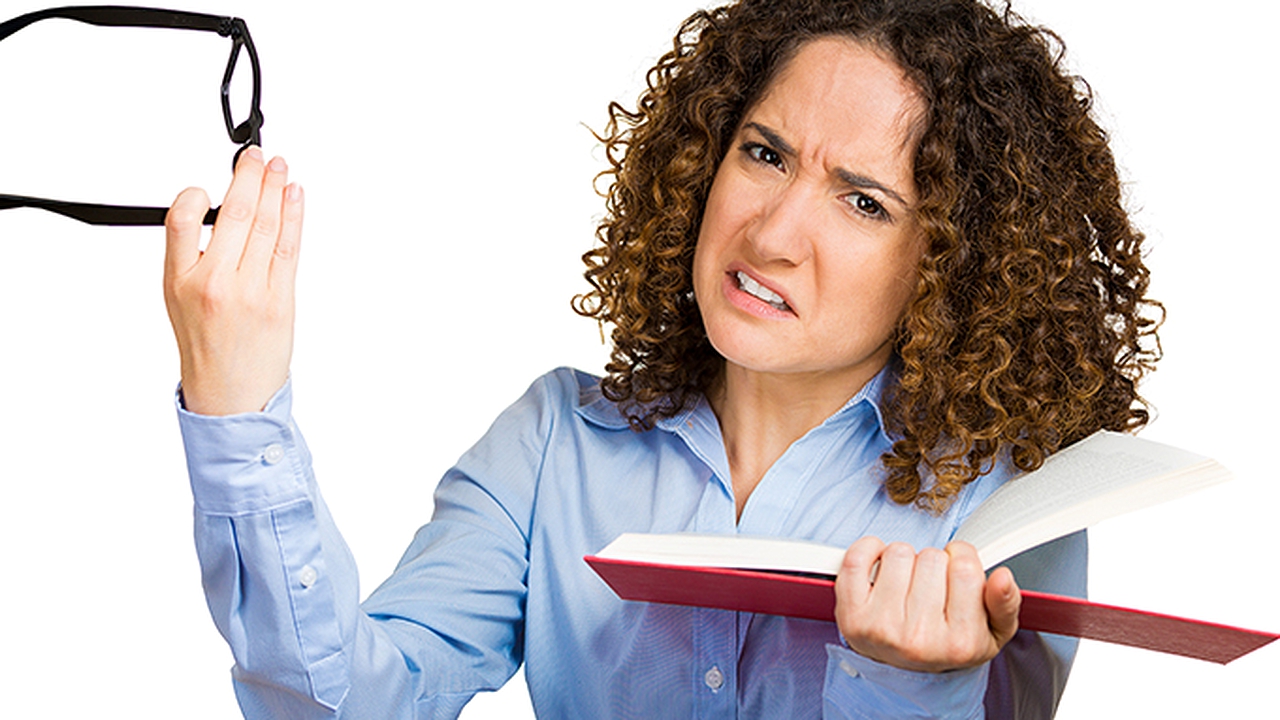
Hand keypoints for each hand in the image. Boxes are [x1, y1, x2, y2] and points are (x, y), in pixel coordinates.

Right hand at [163, 147, 303, 415]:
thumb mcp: (178, 298)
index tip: (210, 182)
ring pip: (265, 226)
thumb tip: (219, 211)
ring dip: (274, 188)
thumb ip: (193, 255)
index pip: (181, 220)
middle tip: (255, 157)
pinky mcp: (280, 300)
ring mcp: (250, 291)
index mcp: (180, 280)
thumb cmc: (207, 346)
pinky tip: (293, 195)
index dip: (196, 193)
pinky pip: (288, 248)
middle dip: (248, 178)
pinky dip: (293, 216)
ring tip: (278, 166)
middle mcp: (214, 283)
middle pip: (234, 215)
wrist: (230, 394)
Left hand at [833, 537, 1019, 672]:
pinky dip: (869, 550)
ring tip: (909, 584)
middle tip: (932, 585)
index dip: (963, 558)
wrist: (904, 670)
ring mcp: (881, 626)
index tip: (958, 570)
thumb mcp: (991, 633)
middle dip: (935, 563)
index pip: (966, 568)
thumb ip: (1005, 604)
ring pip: (899, 553)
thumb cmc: (946, 645)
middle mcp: (918, 638)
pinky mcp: (851, 614)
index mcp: (959, 642)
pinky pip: (857, 559)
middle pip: (931, 557)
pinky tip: (882, 566)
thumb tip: (1003, 577)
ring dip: (905, 560)